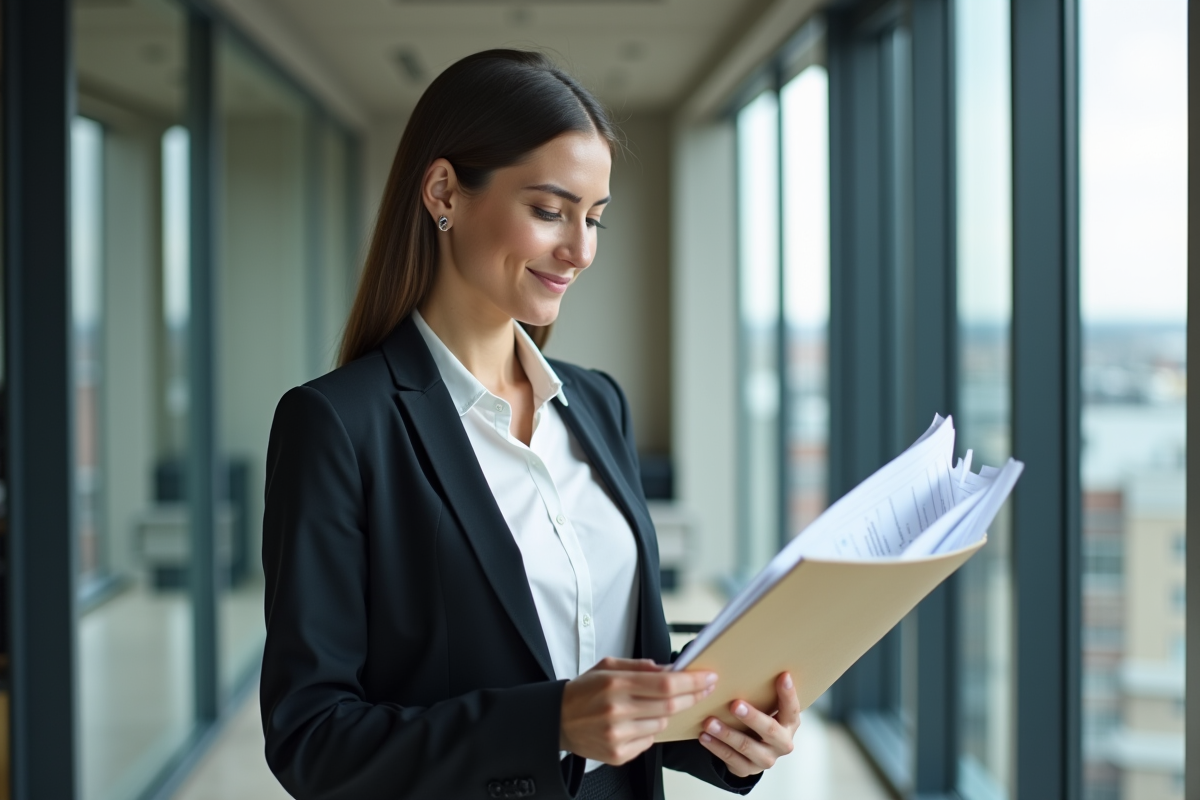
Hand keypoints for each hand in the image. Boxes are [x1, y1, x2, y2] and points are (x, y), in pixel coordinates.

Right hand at [560, 657, 718, 765]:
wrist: (556, 721)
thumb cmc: (582, 692)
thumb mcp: (607, 667)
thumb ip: (640, 666)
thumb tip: (670, 669)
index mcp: (615, 684)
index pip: (666, 684)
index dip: (692, 681)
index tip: (707, 677)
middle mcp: (616, 711)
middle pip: (670, 705)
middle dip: (693, 696)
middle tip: (703, 689)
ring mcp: (617, 736)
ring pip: (662, 724)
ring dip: (668, 713)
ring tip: (656, 704)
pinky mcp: (618, 754)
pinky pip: (649, 741)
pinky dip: (651, 730)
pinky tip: (638, 722)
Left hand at [698, 671, 799, 777]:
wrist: (752, 751)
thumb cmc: (758, 718)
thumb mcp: (765, 707)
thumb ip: (761, 692)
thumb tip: (742, 661)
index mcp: (790, 724)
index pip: (792, 708)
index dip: (788, 693)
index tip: (782, 675)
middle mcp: (782, 743)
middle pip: (769, 730)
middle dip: (752, 717)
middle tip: (734, 704)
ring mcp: (766, 758)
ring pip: (746, 746)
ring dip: (726, 733)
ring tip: (709, 722)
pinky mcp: (748, 769)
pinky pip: (731, 759)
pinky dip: (716, 747)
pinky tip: (704, 736)